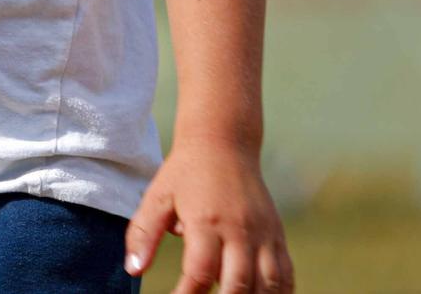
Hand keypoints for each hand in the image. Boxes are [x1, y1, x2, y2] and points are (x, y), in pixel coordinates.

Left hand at [126, 140, 292, 292]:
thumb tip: (134, 270)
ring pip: (269, 283)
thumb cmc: (185, 172)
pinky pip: (286, 273)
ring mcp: (263, 233)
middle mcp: (239, 230)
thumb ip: (143, 234)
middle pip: (239, 284)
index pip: (199, 273)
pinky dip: (280, 293)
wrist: (224, 142)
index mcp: (206, 221)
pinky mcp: (277, 233)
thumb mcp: (157, 198)